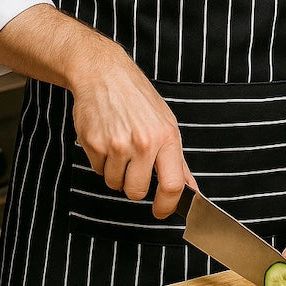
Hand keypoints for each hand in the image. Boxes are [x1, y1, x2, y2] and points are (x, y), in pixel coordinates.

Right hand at [0, 4, 194, 218]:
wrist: (103, 73)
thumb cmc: (137, 98)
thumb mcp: (166, 123)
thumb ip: (178, 161)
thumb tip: (191, 191)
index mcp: (166, 137)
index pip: (173, 185)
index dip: (167, 206)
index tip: (162, 212)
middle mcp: (143, 142)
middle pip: (137, 192)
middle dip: (134, 186)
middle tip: (133, 166)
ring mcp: (117, 144)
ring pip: (115, 183)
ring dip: (116, 172)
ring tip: (119, 146)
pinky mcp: (94, 144)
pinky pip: (98, 170)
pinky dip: (101, 161)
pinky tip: (106, 139)